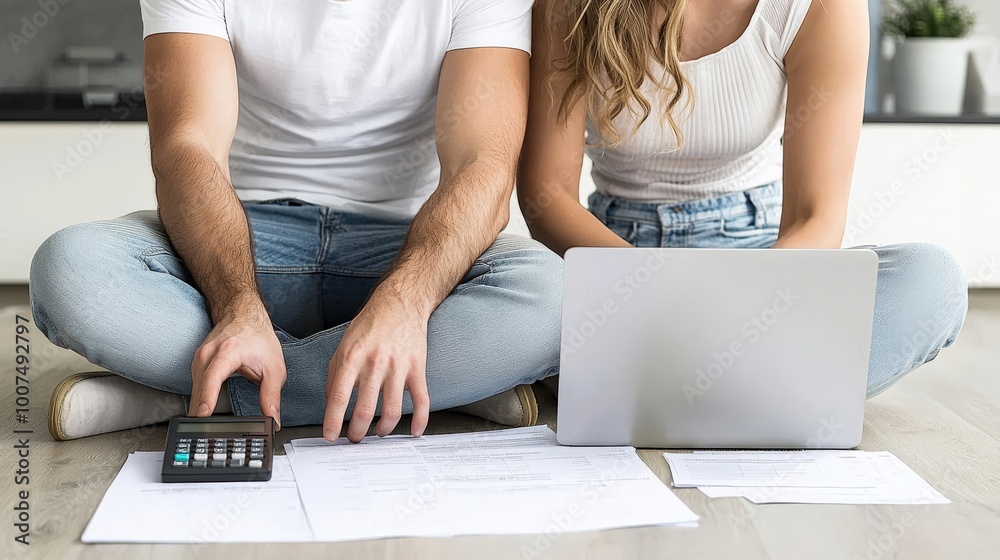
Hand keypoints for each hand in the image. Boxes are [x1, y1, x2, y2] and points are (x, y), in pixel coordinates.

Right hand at [189, 299, 285, 427]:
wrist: (243, 314)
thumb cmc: (258, 337)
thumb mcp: (274, 367)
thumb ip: (271, 395)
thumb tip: (273, 419)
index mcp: (227, 352)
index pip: (213, 377)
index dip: (207, 397)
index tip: (203, 414)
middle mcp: (208, 353)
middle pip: (199, 387)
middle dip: (200, 412)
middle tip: (204, 434)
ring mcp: (199, 357)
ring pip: (194, 388)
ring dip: (198, 407)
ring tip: (203, 427)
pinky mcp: (197, 362)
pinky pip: (194, 384)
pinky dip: (199, 398)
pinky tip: (204, 410)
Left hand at [323, 293, 430, 442]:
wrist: (400, 304)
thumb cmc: (370, 325)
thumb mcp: (343, 346)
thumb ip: (335, 375)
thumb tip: (331, 403)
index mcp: (352, 358)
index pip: (340, 397)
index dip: (333, 421)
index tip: (331, 436)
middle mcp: (375, 363)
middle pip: (366, 410)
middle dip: (358, 432)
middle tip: (355, 438)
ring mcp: (398, 367)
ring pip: (392, 411)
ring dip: (383, 430)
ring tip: (378, 433)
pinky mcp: (418, 368)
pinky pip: (421, 400)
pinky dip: (420, 420)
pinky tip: (415, 431)